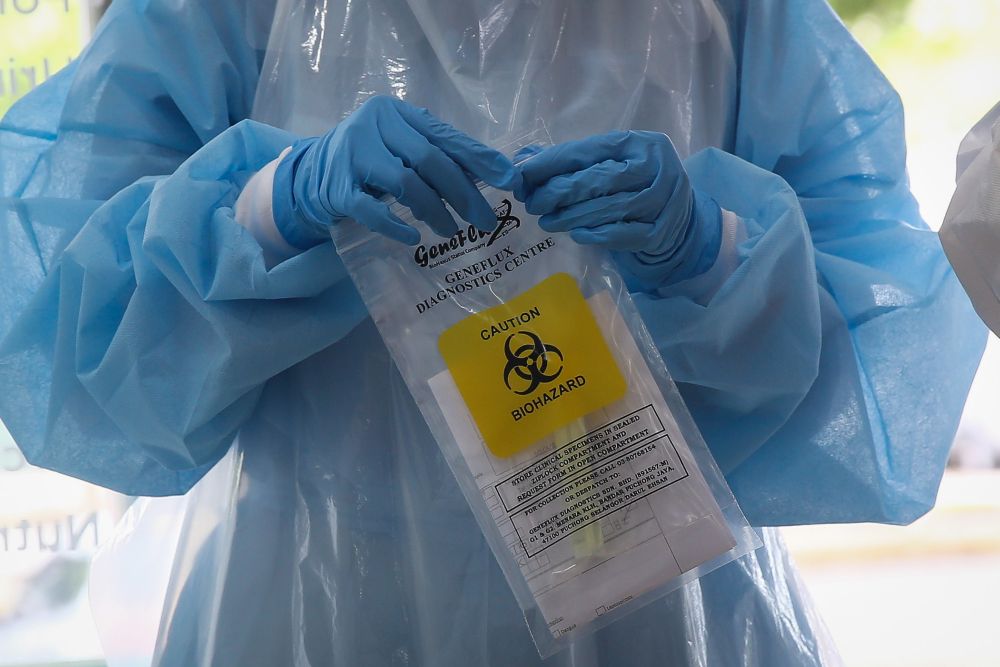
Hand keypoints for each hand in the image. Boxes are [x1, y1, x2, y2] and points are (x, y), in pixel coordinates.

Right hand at [272, 95, 519, 246]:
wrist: (310, 174)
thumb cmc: (369, 159)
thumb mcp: (400, 146)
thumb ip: (436, 153)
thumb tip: (492, 174)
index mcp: (397, 112)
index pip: (446, 137)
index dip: (480, 159)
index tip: (510, 180)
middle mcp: (374, 126)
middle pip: (430, 160)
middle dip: (463, 193)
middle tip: (485, 220)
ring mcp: (352, 156)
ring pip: (405, 184)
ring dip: (435, 212)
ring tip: (451, 231)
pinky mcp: (337, 188)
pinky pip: (372, 210)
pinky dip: (396, 226)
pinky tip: (413, 238)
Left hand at [516, 131, 719, 285]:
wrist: (680, 217)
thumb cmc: (635, 184)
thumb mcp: (612, 162)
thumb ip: (572, 160)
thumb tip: (524, 160)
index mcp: (639, 143)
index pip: (588, 151)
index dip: (552, 162)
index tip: (523, 173)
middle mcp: (654, 168)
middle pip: (597, 180)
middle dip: (558, 192)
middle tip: (533, 203)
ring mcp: (661, 201)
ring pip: (606, 209)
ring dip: (570, 217)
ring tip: (547, 221)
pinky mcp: (659, 231)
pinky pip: (621, 235)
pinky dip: (596, 235)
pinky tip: (576, 234)